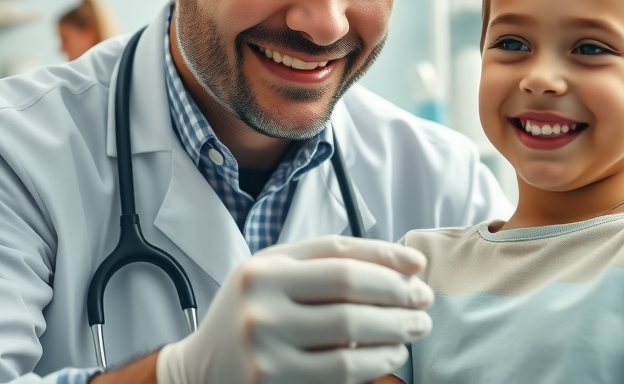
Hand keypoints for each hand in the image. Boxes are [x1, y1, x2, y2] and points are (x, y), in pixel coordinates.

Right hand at [156, 236, 433, 383]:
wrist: (200, 372)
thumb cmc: (251, 314)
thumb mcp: (273, 276)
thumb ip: (324, 263)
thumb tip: (402, 265)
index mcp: (264, 269)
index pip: (338, 252)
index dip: (386, 255)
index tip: (418, 265)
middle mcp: (261, 304)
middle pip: (350, 288)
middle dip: (398, 293)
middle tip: (424, 299)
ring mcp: (266, 347)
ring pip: (352, 332)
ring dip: (395, 328)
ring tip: (415, 326)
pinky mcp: (276, 383)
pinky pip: (343, 371)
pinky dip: (376, 361)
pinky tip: (391, 354)